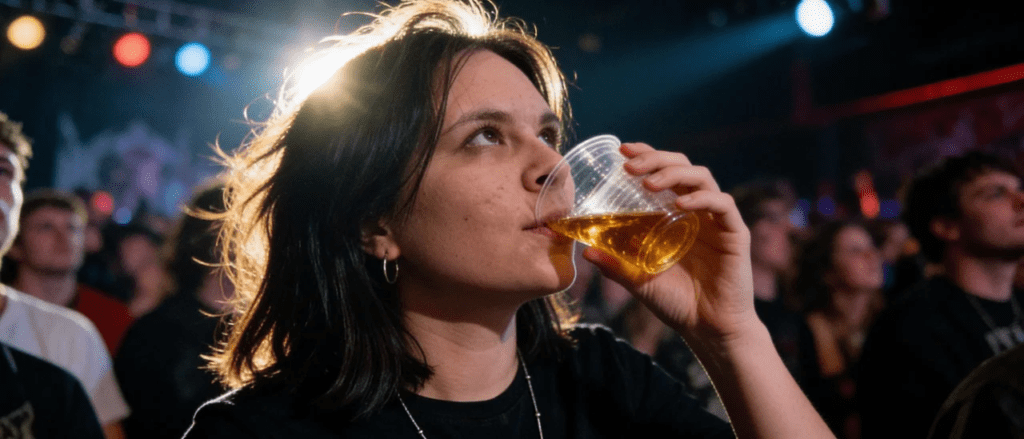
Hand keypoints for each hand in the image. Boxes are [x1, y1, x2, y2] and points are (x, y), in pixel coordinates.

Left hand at [582, 142, 758, 341]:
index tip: (622, 150)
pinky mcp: (735, 233)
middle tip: (629, 165)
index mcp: (675, 213)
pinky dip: (701, 199)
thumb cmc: (675, 302)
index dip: (646, 155)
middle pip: (682, 166)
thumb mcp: (639, 281)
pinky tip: (680, 205)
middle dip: (655, 159)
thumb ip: (615, 265)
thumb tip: (584, 251)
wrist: (707, 329)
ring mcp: (717, 219)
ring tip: (648, 183)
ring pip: (701, 177)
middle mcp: (697, 210)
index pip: (663, 172)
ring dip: (673, 174)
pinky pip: (722, 205)